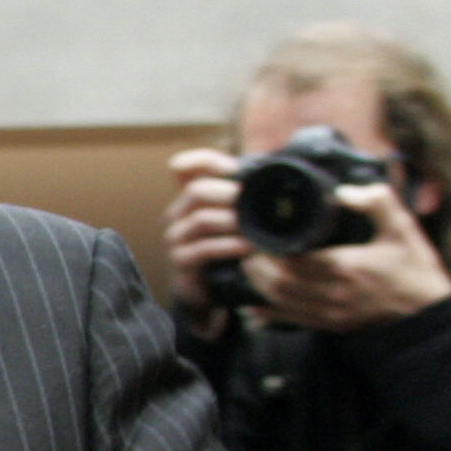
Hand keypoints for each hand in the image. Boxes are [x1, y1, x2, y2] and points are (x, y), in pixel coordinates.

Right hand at [164, 147, 249, 320]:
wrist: (208, 289)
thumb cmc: (226, 248)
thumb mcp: (234, 219)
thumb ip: (243, 198)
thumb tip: (273, 176)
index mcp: (190, 198)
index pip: (182, 168)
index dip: (204, 161)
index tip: (232, 168)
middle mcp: (179, 214)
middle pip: (196, 189)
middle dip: (228, 192)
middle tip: (253, 199)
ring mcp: (177, 237)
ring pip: (200, 218)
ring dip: (231, 220)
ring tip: (254, 226)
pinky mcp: (182, 261)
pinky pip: (203, 248)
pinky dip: (228, 246)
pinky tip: (246, 248)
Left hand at [241, 182, 450, 332]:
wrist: (429, 317)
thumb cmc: (415, 271)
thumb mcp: (403, 229)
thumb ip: (377, 203)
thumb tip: (345, 191)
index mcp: (347, 267)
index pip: (293, 259)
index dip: (268, 249)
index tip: (258, 233)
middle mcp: (333, 294)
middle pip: (278, 282)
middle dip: (256, 266)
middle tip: (247, 248)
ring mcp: (329, 314)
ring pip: (280, 302)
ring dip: (258, 286)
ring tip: (248, 267)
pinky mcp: (330, 326)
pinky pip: (291, 320)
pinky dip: (269, 313)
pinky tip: (254, 305)